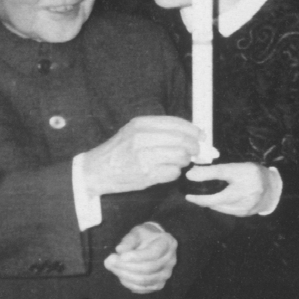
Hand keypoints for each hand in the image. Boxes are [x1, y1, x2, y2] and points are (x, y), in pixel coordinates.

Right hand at [83, 116, 198, 196]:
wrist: (97, 170)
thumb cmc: (119, 150)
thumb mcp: (133, 130)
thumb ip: (159, 130)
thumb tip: (190, 133)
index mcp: (141, 124)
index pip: (176, 123)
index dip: (193, 130)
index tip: (201, 136)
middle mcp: (143, 138)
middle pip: (182, 141)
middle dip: (194, 147)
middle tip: (195, 152)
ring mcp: (144, 157)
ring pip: (181, 157)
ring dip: (184, 161)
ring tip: (177, 162)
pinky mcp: (146, 175)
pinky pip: (173, 173)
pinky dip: (174, 173)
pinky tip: (166, 171)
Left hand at [104, 223, 176, 293]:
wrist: (153, 244)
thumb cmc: (144, 236)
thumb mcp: (137, 232)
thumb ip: (128, 240)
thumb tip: (119, 250)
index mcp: (167, 243)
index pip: (153, 253)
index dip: (136, 257)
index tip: (120, 256)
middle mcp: (171, 260)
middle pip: (149, 268)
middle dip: (127, 267)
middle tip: (110, 261)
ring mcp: (166, 274)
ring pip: (145, 280)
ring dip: (126, 276)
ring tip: (112, 267)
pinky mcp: (159, 284)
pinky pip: (144, 289)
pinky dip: (130, 284)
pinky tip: (121, 276)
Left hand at [184, 162, 278, 215]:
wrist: (272, 188)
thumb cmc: (251, 174)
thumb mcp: (234, 168)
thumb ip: (213, 171)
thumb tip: (190, 174)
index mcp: (243, 175)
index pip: (219, 176)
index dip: (203, 179)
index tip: (188, 186)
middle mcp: (246, 192)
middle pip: (217, 200)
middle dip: (202, 200)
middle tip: (191, 197)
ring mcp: (246, 205)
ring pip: (220, 207)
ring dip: (209, 204)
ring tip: (202, 199)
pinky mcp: (245, 214)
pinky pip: (226, 211)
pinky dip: (219, 207)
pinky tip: (215, 203)